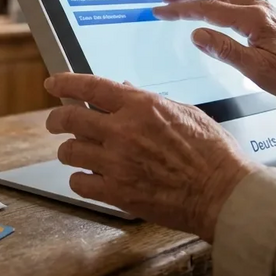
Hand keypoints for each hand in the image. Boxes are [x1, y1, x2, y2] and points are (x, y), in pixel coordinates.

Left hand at [44, 73, 255, 241]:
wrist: (223, 193)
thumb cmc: (212, 153)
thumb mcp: (185, 113)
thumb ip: (149, 102)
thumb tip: (125, 90)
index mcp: (141, 107)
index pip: (90, 87)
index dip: (65, 82)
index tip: (52, 82)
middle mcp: (123, 131)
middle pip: (70, 119)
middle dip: (56, 119)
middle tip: (54, 122)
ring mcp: (117, 163)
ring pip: (69, 151)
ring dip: (69, 150)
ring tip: (75, 153)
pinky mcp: (118, 193)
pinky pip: (80, 183)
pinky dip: (80, 180)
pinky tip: (89, 178)